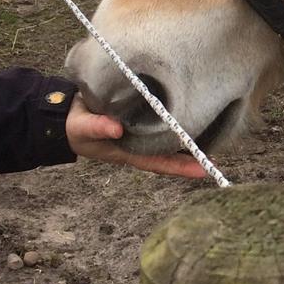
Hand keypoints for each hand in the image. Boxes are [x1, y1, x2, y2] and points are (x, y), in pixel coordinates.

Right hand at [65, 95, 207, 177]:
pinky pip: (163, 120)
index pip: (160, 162)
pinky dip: (176, 119)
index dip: (181, 167)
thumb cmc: (76, 126)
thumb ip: (97, 128)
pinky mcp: (141, 114)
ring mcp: (141, 131)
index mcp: (129, 151)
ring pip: (169, 139)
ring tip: (216, 137)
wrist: (65, 113)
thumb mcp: (82, 128)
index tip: (204, 170)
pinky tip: (195, 113)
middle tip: (217, 160)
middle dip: (192, 157)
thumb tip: (116, 129)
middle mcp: (140, 143)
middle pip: (170, 153)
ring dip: (189, 139)